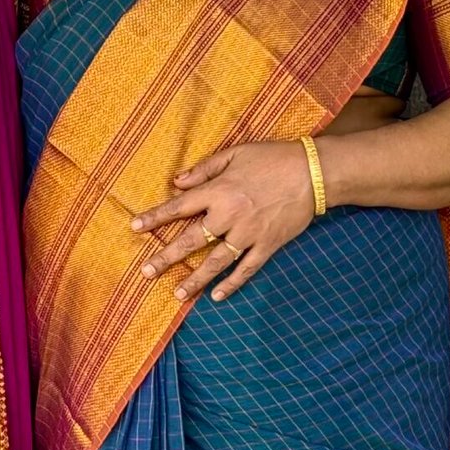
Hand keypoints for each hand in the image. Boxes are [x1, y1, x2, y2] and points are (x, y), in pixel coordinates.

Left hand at [130, 139, 315, 302]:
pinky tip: (216, 296)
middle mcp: (230, 216)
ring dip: (195, 279)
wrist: (315, 172)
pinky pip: (246, 269)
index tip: (134, 227)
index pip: (179, 207)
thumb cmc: (273, 158)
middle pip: (191, 241)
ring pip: (216, 262)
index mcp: (219, 191)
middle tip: (146, 272)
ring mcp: (249, 234)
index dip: (155, 217)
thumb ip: (204, 169)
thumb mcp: (236, 153)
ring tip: (176, 294)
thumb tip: (176, 182)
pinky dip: (232, 284)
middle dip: (166, 257)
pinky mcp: (268, 245)